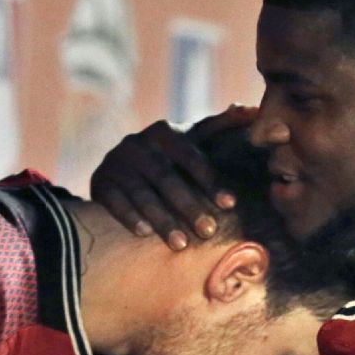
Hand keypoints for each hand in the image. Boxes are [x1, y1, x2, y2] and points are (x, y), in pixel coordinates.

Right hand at [90, 105, 258, 249]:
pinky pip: (114, 201)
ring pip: (142, 193)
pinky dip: (129, 216)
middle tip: (209, 232)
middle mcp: (138, 144)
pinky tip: (144, 234)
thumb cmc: (168, 157)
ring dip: (162, 219)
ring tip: (181, 245)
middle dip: (189, 206)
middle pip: (166, 179)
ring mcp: (117, 163)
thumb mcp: (189, 140)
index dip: (210, 180)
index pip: (190, 156)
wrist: (120, 168)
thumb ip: (219, 127)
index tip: (230, 205)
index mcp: (163, 132)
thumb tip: (253, 110)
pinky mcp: (100, 181)